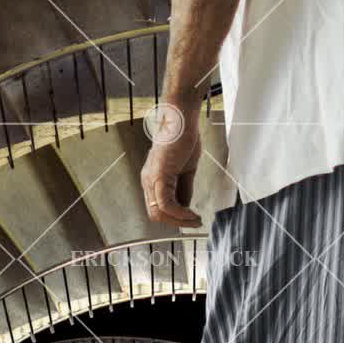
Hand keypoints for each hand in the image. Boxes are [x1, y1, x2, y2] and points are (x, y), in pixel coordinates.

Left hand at [140, 111, 202, 226]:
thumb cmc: (183, 139)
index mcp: (153, 179)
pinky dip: (180, 212)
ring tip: (196, 219)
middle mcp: (148, 180)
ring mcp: (151, 178)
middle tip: (195, 222)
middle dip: (177, 223)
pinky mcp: (159, 174)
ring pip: (158, 212)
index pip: (158, 208)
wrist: (181, 119)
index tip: (192, 219)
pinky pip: (166, 203)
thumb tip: (186, 207)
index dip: (174, 218)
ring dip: (179, 220)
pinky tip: (192, 213)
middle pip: (155, 214)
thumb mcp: (185, 170)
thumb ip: (183, 189)